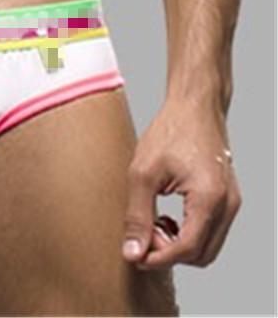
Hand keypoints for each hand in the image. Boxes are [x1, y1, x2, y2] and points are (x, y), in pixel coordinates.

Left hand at [121, 97, 240, 268]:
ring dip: (178, 246)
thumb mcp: (143, 172)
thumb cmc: (170, 131)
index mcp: (209, 199)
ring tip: (153, 223)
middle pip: (200, 255)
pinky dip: (188, 234)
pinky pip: (211, 232)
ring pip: (207, 247)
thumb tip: (133, 252)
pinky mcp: (227, 199)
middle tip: (142, 235)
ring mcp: (231, 203)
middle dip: (169, 253)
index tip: (135, 255)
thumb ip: (137, 215)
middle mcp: (227, 205)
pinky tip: (166, 217)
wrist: (195, 106)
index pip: (187, 249)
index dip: (158, 258)